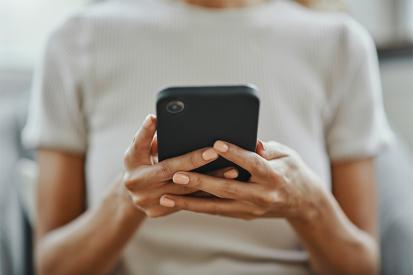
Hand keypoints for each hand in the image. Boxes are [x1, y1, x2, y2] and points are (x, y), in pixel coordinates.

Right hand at [122, 115, 237, 217]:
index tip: (213, 151)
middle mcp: (144, 194)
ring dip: (212, 183)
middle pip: (182, 182)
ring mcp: (153, 206)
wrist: (129, 190)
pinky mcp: (161, 212)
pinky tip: (224, 185)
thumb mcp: (135, 148)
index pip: (167, 167)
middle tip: (231, 162)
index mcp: (137, 176)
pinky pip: (188, 203)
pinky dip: (206, 193)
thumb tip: (154, 118)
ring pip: (189, 195)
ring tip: (233, 172)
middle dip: (208, 171)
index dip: (191, 159)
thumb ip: (145, 135)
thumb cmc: (136, 161)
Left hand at [159, 140, 323, 221]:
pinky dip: (199, 207)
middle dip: (200, 182)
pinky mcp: (244, 214)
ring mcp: (252, 209)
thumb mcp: (286, 154)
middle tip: (177, 175)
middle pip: (228, 189)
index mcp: (274, 176)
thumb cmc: (293, 171)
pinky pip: (218, 211)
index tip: (215, 144)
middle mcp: (262, 196)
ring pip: (217, 206)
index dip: (234, 154)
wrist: (303, 202)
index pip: (252, 164)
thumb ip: (266, 149)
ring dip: (191, 202)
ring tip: (168, 197)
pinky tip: (180, 203)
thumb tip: (252, 142)